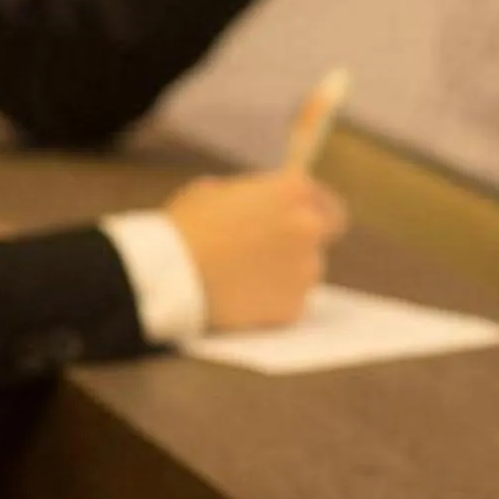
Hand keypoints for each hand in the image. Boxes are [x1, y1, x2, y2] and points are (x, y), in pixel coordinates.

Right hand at [165, 170, 344, 331]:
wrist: (170, 275)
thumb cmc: (186, 227)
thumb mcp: (215, 191)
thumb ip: (250, 194)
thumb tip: (255, 202)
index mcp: (294, 191)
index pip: (327, 205)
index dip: (313, 214)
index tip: (296, 224)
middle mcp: (309, 227)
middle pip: (324, 238)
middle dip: (302, 243)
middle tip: (273, 253)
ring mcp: (306, 270)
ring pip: (306, 272)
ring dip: (286, 274)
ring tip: (245, 277)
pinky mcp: (293, 307)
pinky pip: (289, 303)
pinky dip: (273, 303)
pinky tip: (243, 298)